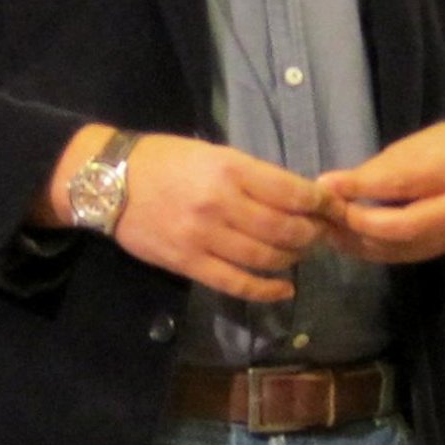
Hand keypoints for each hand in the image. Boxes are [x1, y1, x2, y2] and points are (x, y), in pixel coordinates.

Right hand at [45, 128, 332, 300]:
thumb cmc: (166, 160)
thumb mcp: (213, 153)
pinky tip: (284, 289)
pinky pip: (237, 283)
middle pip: (285, 229)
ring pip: (266, 258)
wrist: (110, 182)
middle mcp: (221, 203)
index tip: (334, 207)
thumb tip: (294, 195)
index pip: (292, 192)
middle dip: (312, 234)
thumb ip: (251, 175)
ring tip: (301, 254)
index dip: (321, 203)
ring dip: (293, 259)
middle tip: (321, 234)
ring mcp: (205, 237)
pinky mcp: (189, 263)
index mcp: (230, 169)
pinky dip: (267, 290)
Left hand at [315, 121, 444, 264]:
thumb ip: (377, 170)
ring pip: (403, 247)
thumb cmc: (444, 146)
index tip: (325, 186)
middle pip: (404, 226)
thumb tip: (329, 187)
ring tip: (331, 232)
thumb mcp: (414, 145)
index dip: (359, 187)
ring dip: (362, 243)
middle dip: (360, 223)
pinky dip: (377, 251)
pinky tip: (353, 241)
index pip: (400, 182)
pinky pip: (408, 256)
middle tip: (329, 216)